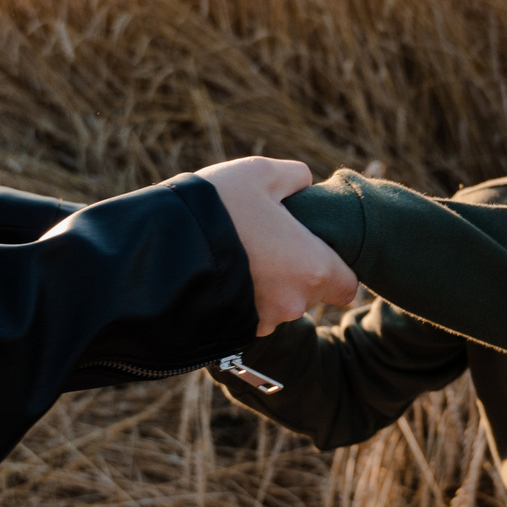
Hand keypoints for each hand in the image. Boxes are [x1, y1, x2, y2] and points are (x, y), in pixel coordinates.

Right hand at [199, 157, 357, 334]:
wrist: (158, 249)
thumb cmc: (218, 206)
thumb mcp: (259, 173)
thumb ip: (294, 176)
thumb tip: (303, 183)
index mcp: (313, 267)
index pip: (348, 284)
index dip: (335, 266)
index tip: (313, 247)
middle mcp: (294, 303)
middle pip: (310, 293)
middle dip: (294, 271)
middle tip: (266, 241)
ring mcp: (263, 322)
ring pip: (277, 305)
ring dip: (267, 285)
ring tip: (238, 253)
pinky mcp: (233, 333)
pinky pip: (249, 315)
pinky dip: (242, 297)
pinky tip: (221, 271)